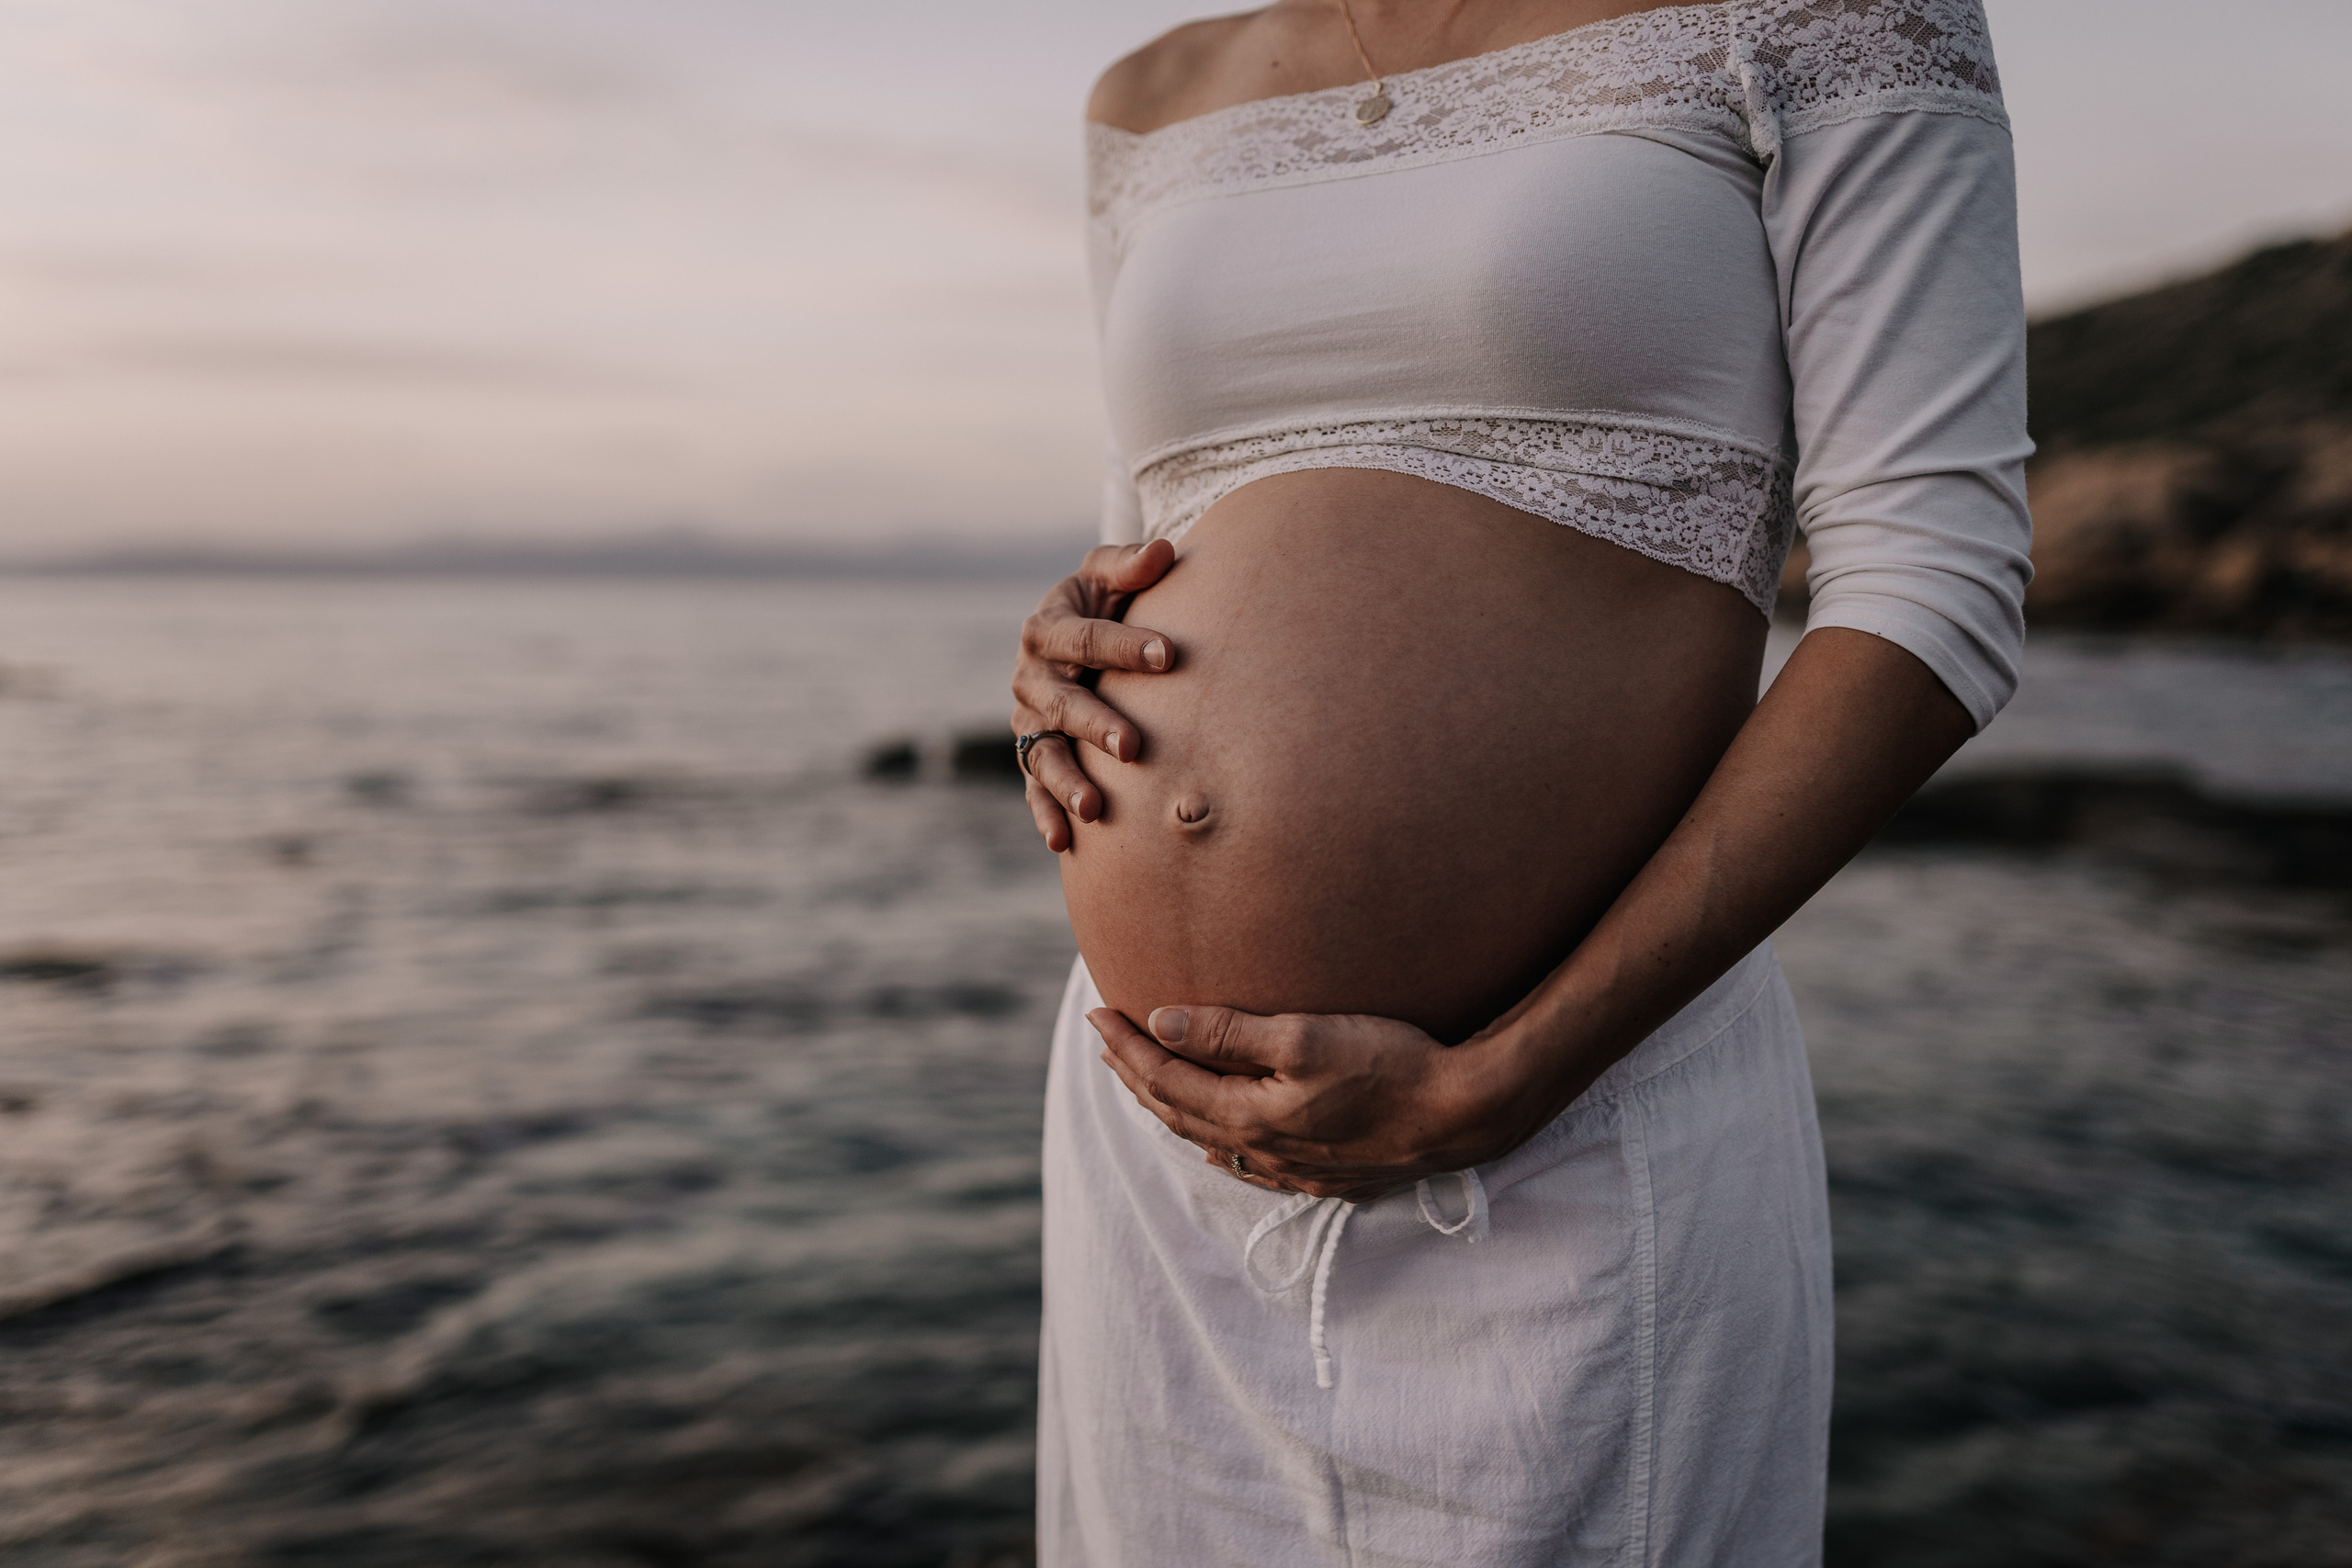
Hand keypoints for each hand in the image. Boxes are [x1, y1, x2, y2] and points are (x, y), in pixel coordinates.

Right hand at [1011, 539, 1178, 851]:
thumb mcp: (1107, 577)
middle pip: (1061, 703)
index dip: (1125, 646)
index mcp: (1046, 628)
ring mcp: (1029, 721)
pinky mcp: (1033, 755)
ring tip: (1095, 807)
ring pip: (1043, 754)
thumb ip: (1130, 564)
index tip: (1170, 655)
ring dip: (1066, 782)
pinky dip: (1046, 815)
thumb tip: (1166, 551)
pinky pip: (1034, 789)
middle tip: (1133, 746)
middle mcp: (1031, 677)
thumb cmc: (1101, 603)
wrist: (1073, 639)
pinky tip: (1065, 842)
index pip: (1085, 638)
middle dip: (1095, 723)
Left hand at [1089, 1004, 1553, 1200]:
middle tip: (1107, 1040)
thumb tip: (1160, 1024)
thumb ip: (1228, 1033)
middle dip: (1136, 1073)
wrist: (1463, 1113)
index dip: (1127, 1044)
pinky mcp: (1325, 1175)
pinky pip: (1248, 1164)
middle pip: (1177, 1110)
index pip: (1165, 1078)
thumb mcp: (1302, 1036)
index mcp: (1247, 1117)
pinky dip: (1216, 1142)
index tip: (1099, 1009)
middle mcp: (1261, 1152)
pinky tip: (1214, 1141)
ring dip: (1171, 1106)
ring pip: (1208, 1138)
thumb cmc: (1389, 1065)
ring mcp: (1293, 1169)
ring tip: (1146, 1080)